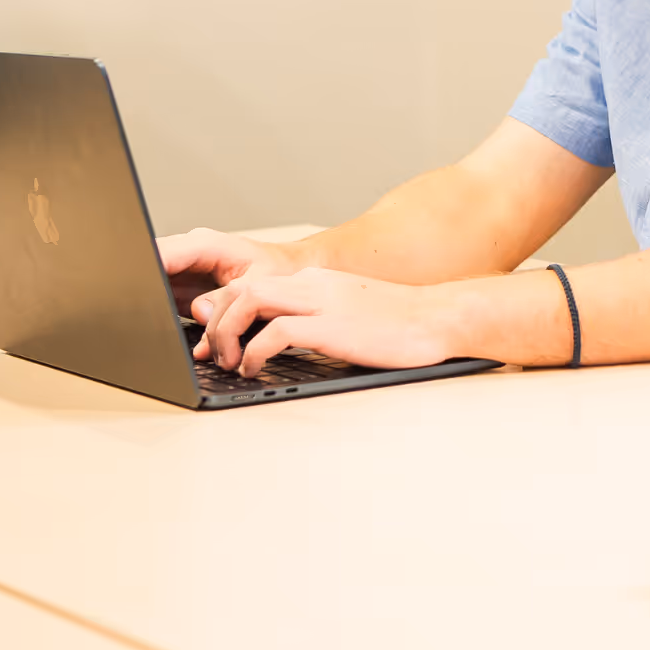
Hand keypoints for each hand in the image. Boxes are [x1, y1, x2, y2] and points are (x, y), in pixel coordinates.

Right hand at [156, 229, 307, 317]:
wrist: (290, 271)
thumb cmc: (279, 271)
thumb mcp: (260, 284)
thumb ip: (229, 298)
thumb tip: (201, 314)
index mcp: (205, 244)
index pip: (162, 253)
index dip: (145, 271)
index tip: (138, 291)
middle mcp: (189, 253)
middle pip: (150, 266)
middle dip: (143, 290)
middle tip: (141, 316)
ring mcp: (184, 269)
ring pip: (152, 283)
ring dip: (152, 306)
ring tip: (153, 326)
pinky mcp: (182, 287)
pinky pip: (162, 298)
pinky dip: (160, 314)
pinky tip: (163, 329)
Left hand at [190, 267, 466, 373]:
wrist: (440, 317)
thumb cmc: (399, 324)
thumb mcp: (348, 314)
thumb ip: (315, 320)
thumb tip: (280, 342)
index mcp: (315, 281)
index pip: (252, 283)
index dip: (223, 310)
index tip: (213, 339)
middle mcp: (312, 284)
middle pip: (241, 287)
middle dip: (215, 320)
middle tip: (209, 353)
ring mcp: (321, 301)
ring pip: (249, 300)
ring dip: (227, 332)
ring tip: (227, 360)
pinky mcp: (331, 326)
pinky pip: (276, 332)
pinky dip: (254, 351)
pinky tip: (254, 369)